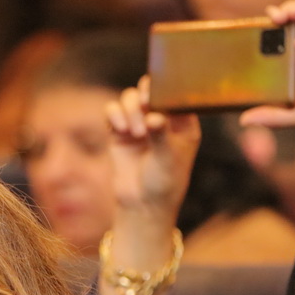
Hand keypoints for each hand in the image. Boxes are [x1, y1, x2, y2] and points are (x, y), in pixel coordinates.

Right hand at [106, 76, 200, 220]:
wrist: (143, 205)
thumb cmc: (165, 182)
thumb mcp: (167, 158)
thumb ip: (161, 134)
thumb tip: (154, 117)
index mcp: (182, 121)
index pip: (174, 93)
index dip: (164, 89)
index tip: (156, 98)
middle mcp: (160, 118)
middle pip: (148, 90)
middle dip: (144, 96)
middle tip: (145, 105)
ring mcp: (138, 123)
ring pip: (129, 98)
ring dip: (130, 109)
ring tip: (135, 132)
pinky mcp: (119, 132)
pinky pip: (112, 111)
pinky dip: (114, 114)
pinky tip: (120, 129)